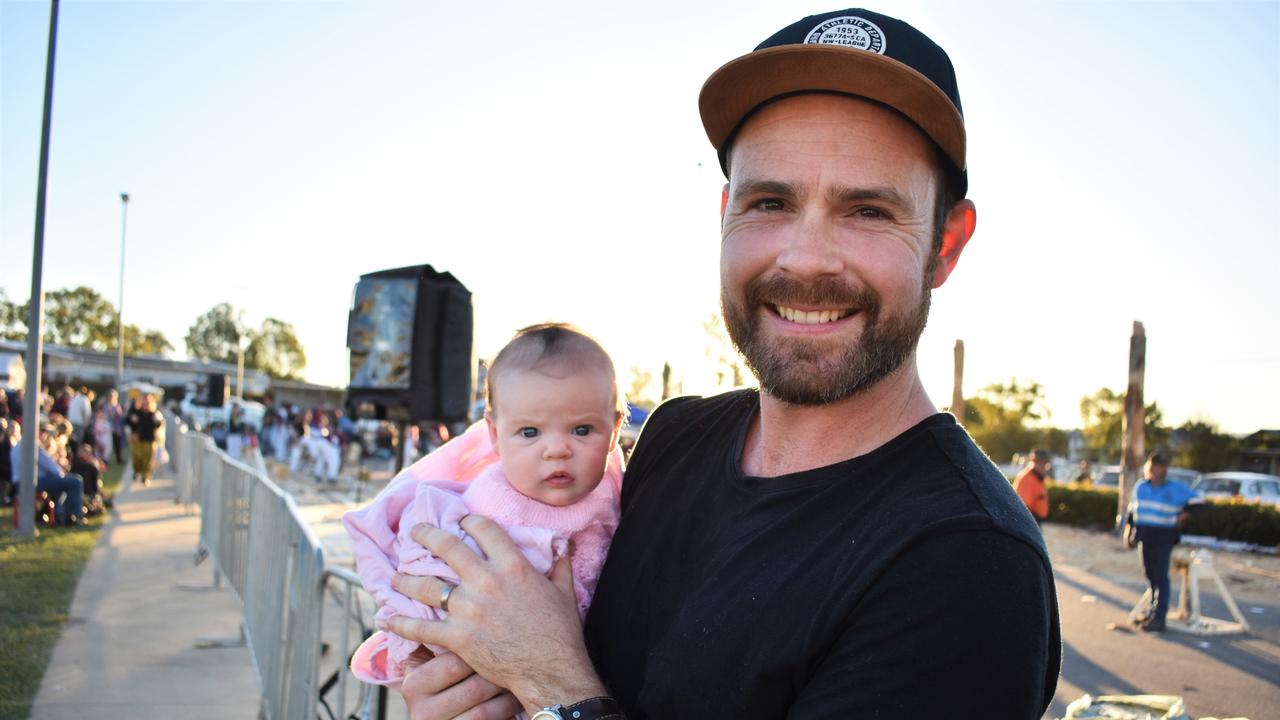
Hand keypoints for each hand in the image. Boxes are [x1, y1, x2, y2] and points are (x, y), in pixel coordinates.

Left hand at [386, 515, 606, 710]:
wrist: (550, 669)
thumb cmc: (559, 631)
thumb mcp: (564, 590)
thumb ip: (560, 563)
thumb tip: (563, 544)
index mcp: (512, 565)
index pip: (483, 529)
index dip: (467, 520)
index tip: (459, 521)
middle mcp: (486, 581)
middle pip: (447, 547)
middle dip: (426, 535)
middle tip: (415, 532)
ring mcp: (469, 609)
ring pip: (427, 585)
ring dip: (406, 579)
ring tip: (395, 576)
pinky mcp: (457, 637)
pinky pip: (421, 626)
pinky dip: (400, 621)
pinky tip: (386, 617)